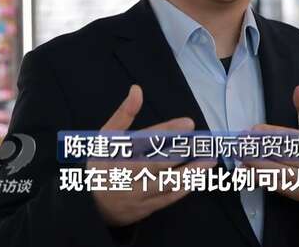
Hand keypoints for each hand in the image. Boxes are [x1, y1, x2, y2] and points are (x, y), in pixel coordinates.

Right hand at [88, 85, 215, 226]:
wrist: (88, 205)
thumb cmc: (101, 165)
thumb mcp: (106, 137)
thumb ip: (124, 114)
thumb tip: (137, 90)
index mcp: (117, 153)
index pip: (145, 140)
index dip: (168, 131)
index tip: (188, 123)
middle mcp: (127, 174)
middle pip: (158, 162)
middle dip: (184, 151)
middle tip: (204, 142)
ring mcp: (136, 194)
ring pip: (166, 183)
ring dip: (190, 171)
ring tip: (209, 159)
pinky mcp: (144, 209)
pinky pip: (167, 199)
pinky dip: (184, 189)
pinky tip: (198, 178)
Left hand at [242, 85, 298, 209]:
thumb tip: (298, 89)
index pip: (286, 136)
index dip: (267, 133)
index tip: (252, 130)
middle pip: (279, 153)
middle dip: (257, 147)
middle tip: (240, 141)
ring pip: (274, 170)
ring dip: (254, 163)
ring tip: (240, 155)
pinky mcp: (292, 191)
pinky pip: (272, 184)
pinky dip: (257, 178)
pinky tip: (246, 171)